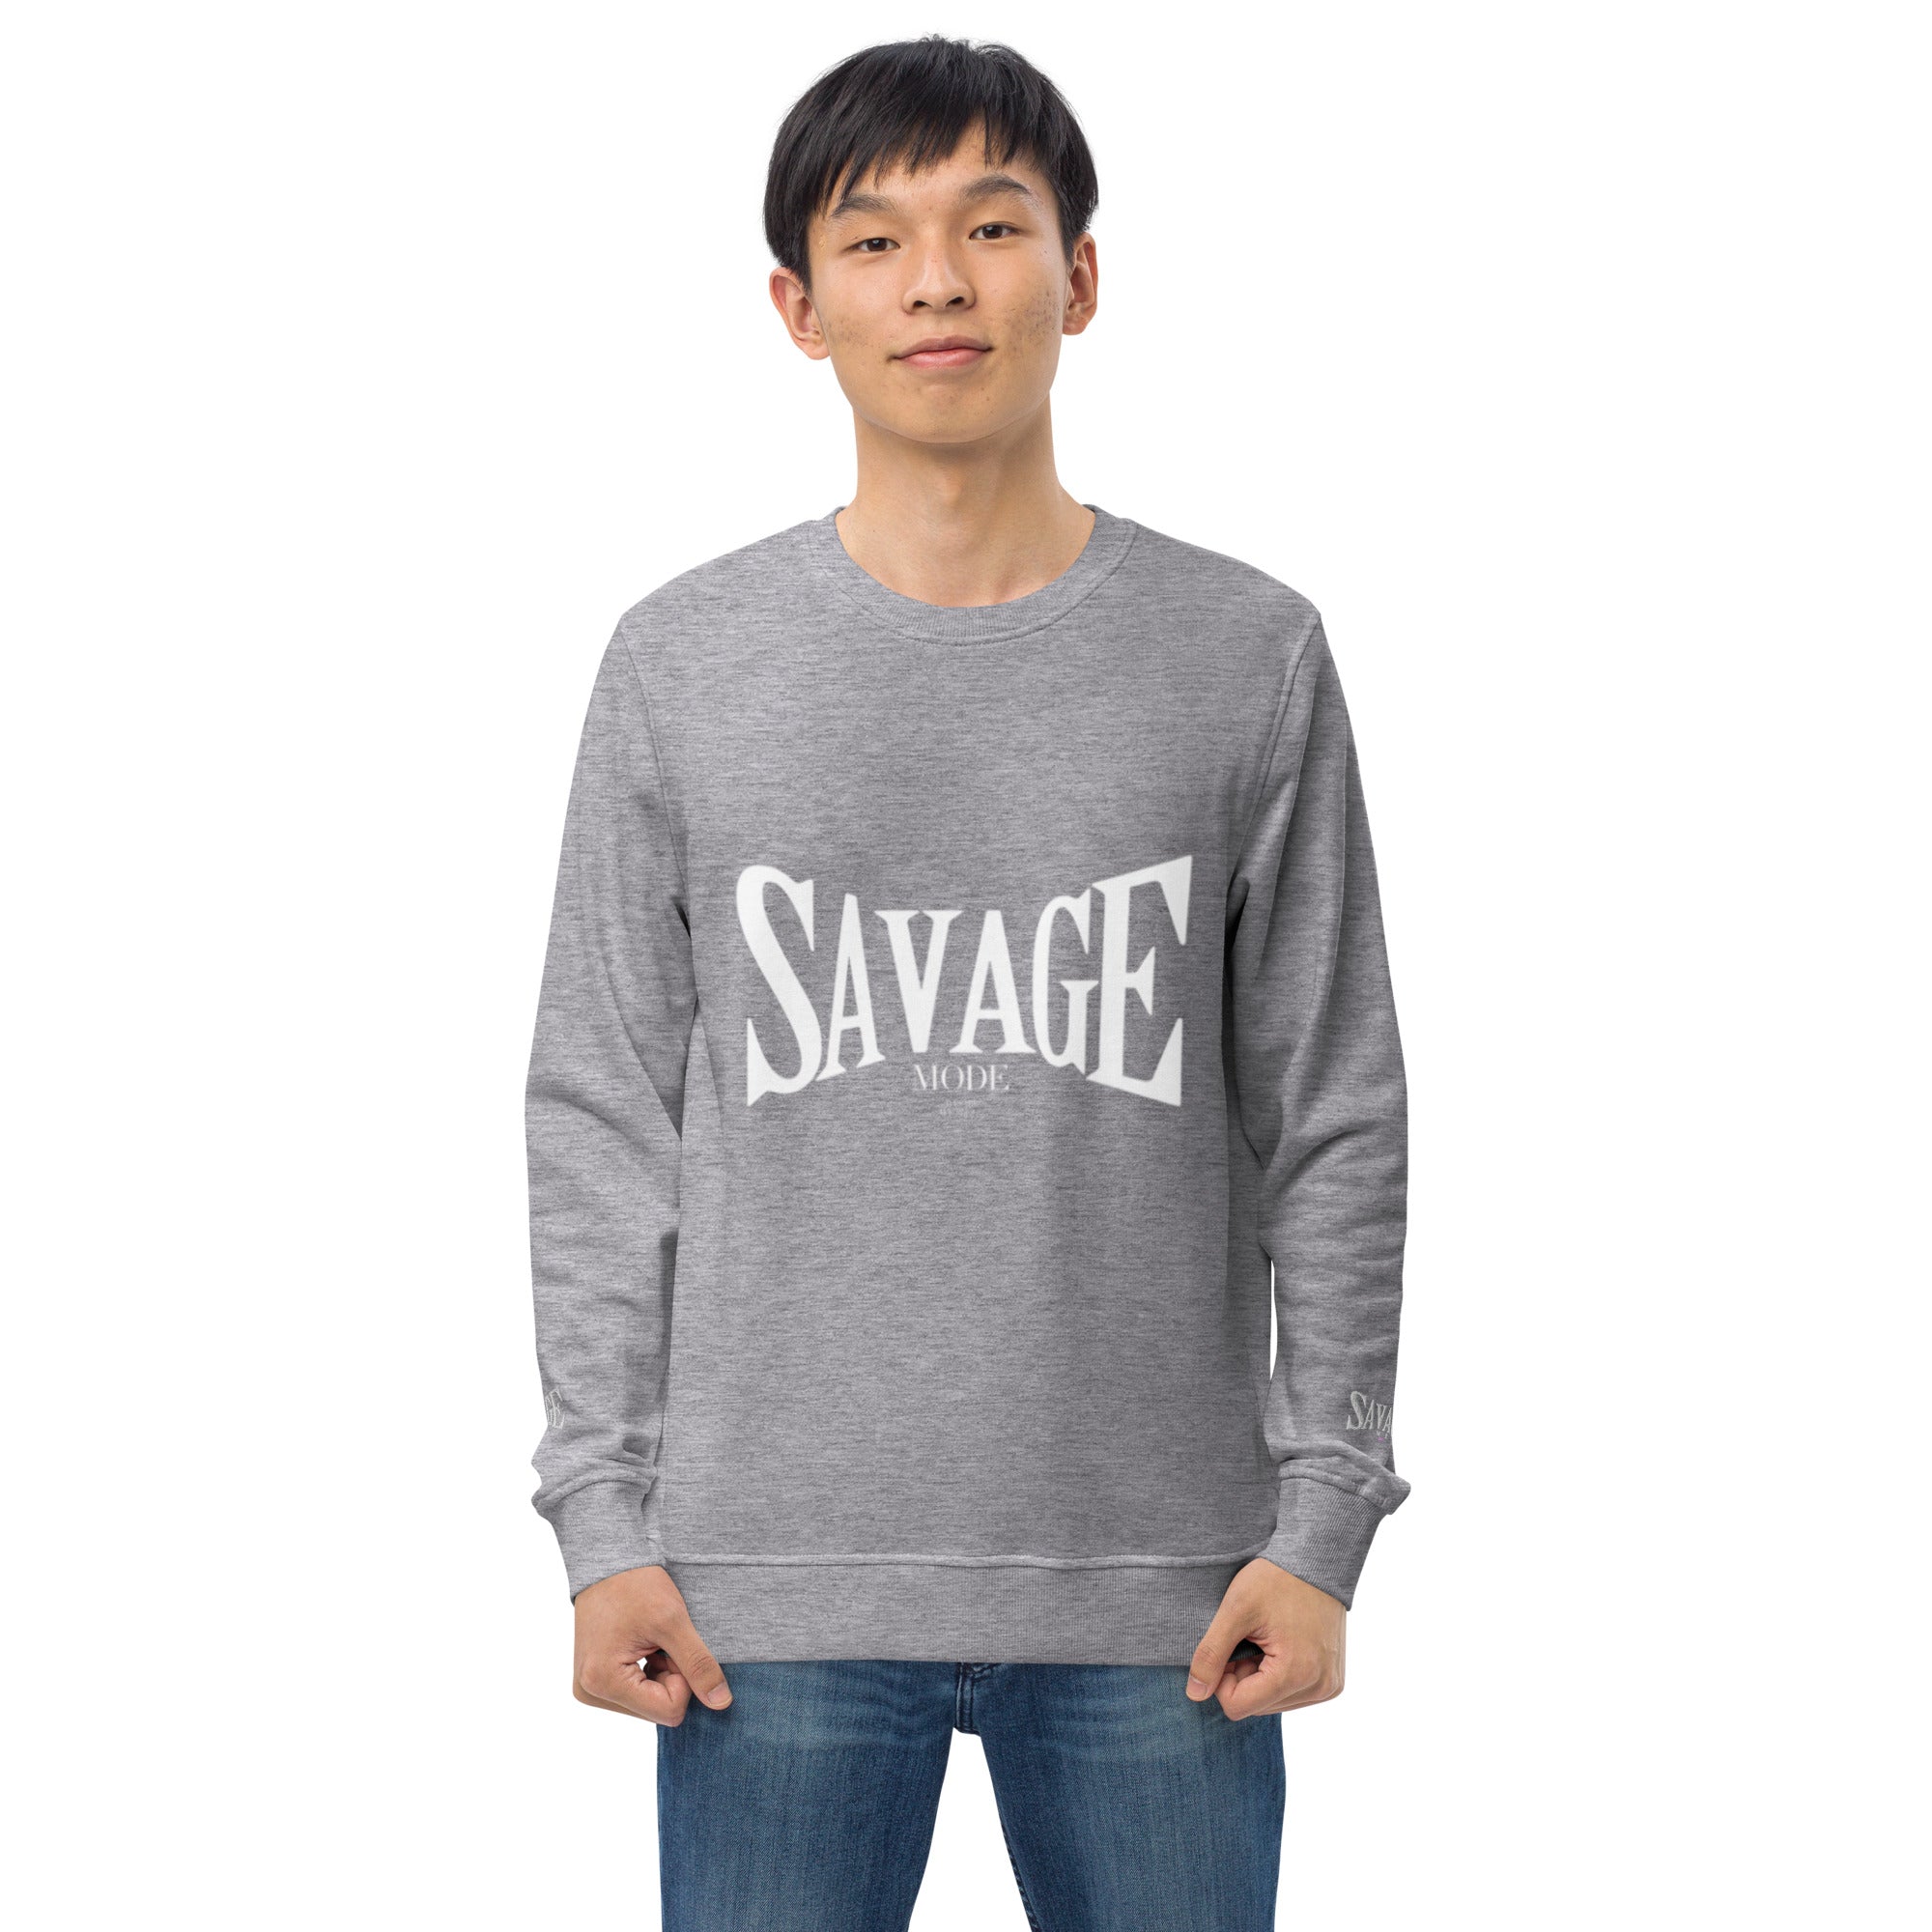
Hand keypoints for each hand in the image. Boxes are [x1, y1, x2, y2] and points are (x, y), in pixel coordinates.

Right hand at [571, 1565, 733, 1724]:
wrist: (608, 1560)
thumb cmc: (635, 1584)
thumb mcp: (673, 1622)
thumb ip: (698, 1665)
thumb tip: (721, 1704)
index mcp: (603, 1682)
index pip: (668, 1711)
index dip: (683, 1679)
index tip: (674, 1645)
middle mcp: (590, 1692)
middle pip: (657, 1709)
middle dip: (670, 1677)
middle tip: (661, 1641)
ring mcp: (589, 1687)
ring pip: (648, 1703)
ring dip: (660, 1674)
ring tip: (650, 1640)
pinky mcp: (594, 1680)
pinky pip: (636, 1692)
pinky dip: (648, 1672)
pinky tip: (642, 1644)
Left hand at [1186, 1557, 1345, 1719]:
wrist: (1317, 1559)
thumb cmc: (1275, 1579)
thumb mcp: (1235, 1611)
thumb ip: (1211, 1654)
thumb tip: (1194, 1694)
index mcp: (1295, 1673)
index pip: (1237, 1706)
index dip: (1221, 1678)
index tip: (1228, 1645)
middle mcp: (1318, 1688)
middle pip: (1255, 1706)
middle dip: (1243, 1676)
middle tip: (1249, 1638)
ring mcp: (1328, 1686)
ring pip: (1272, 1702)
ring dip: (1260, 1676)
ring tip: (1267, 1639)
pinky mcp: (1332, 1681)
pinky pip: (1292, 1694)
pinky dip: (1279, 1675)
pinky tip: (1283, 1644)